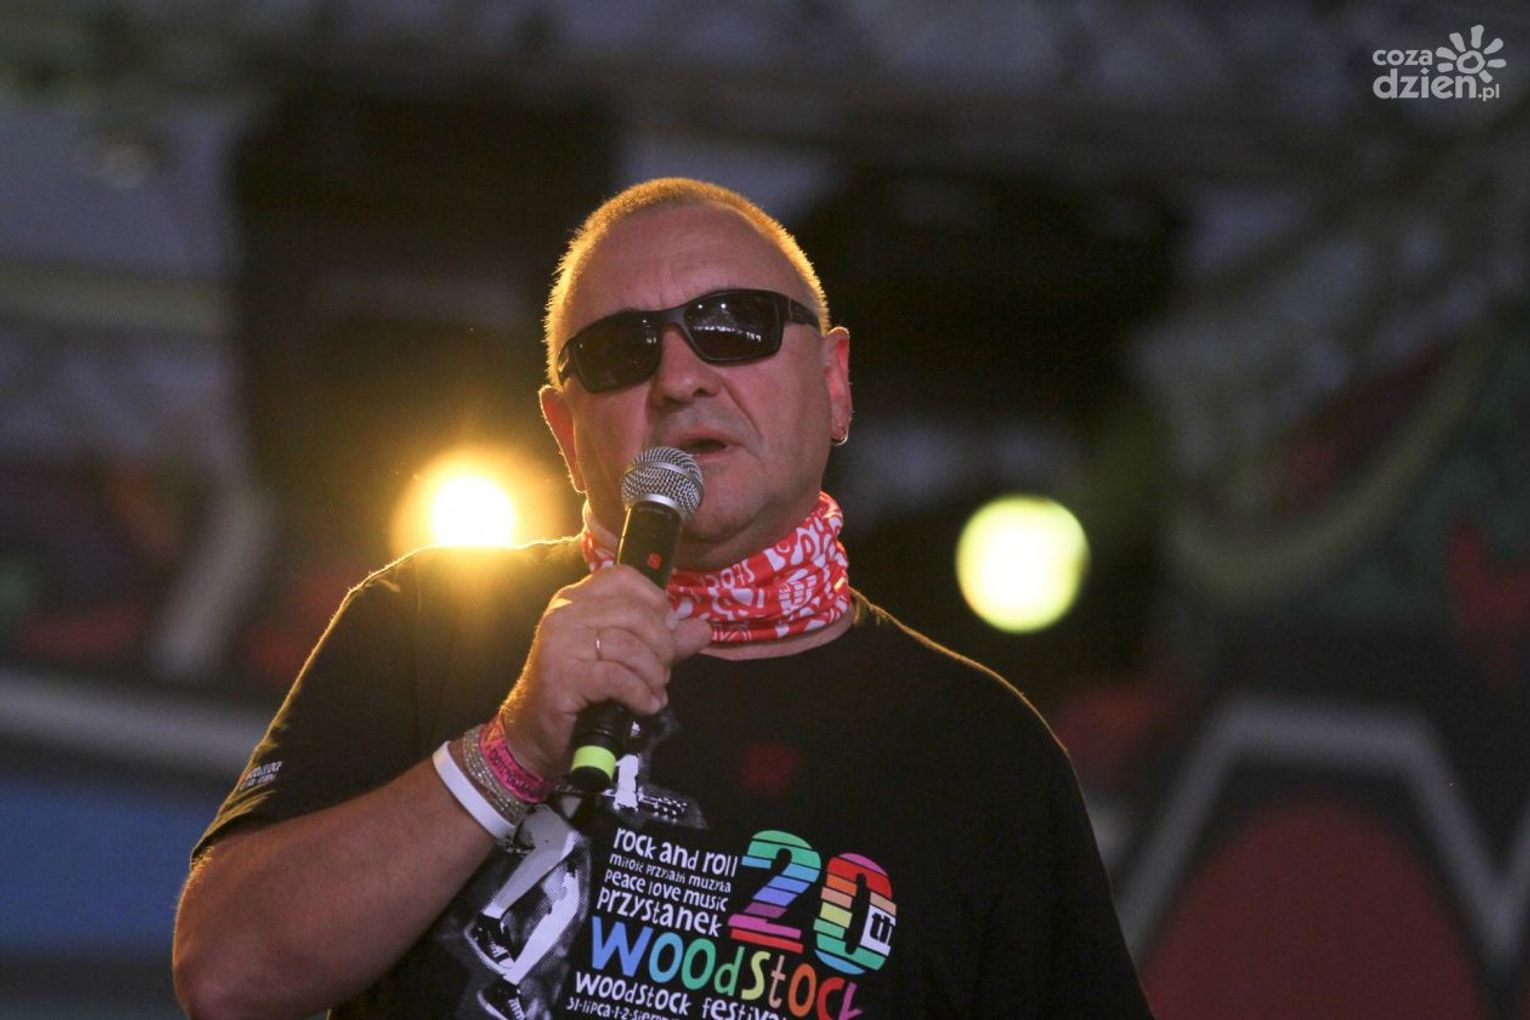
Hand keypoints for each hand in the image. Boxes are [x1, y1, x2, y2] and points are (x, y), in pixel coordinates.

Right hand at [497, 565, 712, 779]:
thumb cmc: (580, 693)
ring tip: (654, 694)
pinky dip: (640, 694)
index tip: (667, 633)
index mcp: (577, 599)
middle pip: (635, 614)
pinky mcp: (562, 675)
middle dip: (662, 647)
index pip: (625, 578)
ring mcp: (560, 642)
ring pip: (628, 646)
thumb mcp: (625, 660)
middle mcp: (565, 612)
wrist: (534, 734)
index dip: (656, 603)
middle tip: (662, 674)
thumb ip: (664, 642)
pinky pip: (617, 677)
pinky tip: (644, 706)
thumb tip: (702, 628)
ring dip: (653, 675)